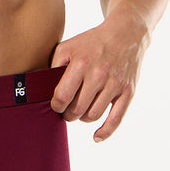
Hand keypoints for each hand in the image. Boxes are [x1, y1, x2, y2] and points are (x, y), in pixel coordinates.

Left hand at [50, 13, 149, 141]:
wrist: (125, 34)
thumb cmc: (92, 42)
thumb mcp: (68, 47)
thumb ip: (54, 66)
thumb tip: (41, 89)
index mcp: (81, 63)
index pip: (62, 96)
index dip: (55, 106)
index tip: (55, 105)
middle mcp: (98, 74)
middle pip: (77, 109)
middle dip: (68, 114)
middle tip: (66, 111)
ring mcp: (115, 84)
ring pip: (93, 115)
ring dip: (83, 118)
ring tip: (80, 112)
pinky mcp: (128, 91)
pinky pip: (116, 119)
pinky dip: (105, 132)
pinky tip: (96, 136)